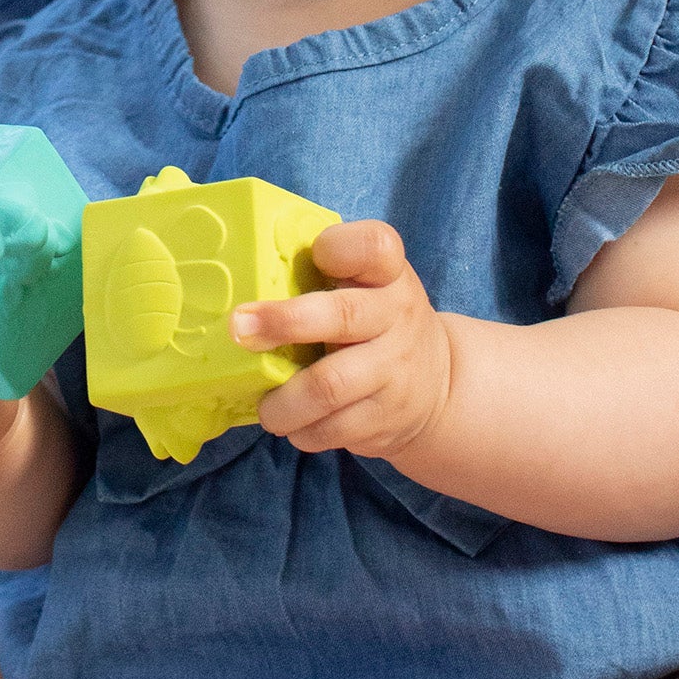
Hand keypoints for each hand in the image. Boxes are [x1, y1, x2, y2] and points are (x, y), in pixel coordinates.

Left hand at [233, 222, 452, 458]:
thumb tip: (242, 277)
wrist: (439, 385)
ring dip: (284, 401)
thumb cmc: (376, 323)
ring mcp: (394, 369)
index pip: (376, 247)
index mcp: (387, 275)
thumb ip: (323, 276)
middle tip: (239, 330)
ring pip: (329, 386)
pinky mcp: (387, 417)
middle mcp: (397, 317)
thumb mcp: (367, 287)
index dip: (342, 247)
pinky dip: (302, 431)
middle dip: (284, 322)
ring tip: (265, 408)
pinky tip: (293, 425)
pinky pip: (334, 429)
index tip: (314, 254)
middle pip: (343, 316)